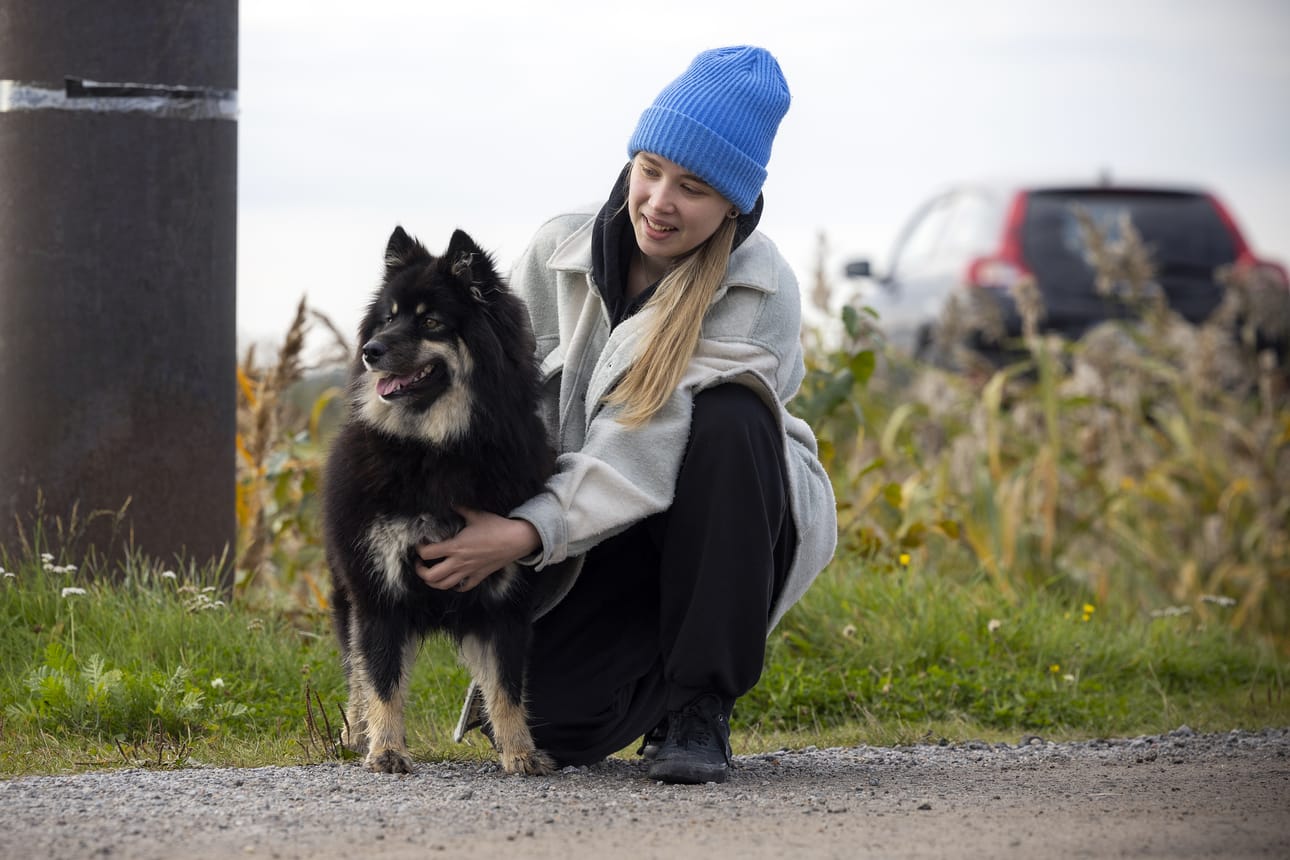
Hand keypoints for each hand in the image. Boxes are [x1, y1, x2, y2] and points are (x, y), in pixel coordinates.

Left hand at [415, 508, 540, 591]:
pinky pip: (464, 587)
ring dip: (434, 582)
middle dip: (421, 571)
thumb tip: (452, 504)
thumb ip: (461, 510)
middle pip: (431, 576)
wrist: (516, 540)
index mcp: (455, 546)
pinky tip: (454, 580)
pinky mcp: (479, 576)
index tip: (420, 544)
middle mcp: (459, 562)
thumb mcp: (476, 515)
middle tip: (420, 564)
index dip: (419, 549)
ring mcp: (469, 571)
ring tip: (431, 575)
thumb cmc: (496, 527)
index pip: (428, 553)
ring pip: (445, 585)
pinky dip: (456, 586)